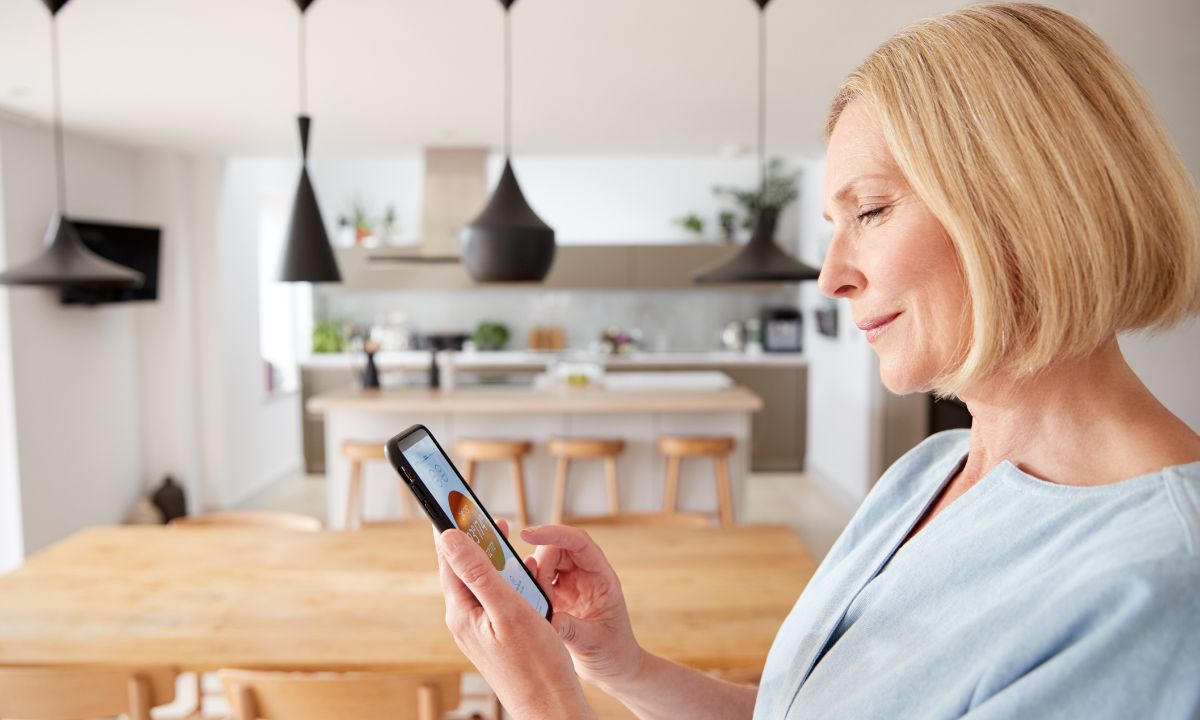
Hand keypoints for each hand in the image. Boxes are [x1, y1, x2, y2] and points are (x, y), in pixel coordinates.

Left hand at [435, 519, 593, 719]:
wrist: (551, 707)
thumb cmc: (535, 664)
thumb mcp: (508, 610)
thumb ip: (478, 573)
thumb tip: (449, 538)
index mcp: (463, 612)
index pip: (449, 560)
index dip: (451, 528)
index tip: (450, 501)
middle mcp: (467, 620)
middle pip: (464, 570)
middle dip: (475, 540)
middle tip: (487, 514)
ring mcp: (481, 630)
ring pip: (482, 583)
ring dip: (493, 559)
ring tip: (504, 535)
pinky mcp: (497, 637)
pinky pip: (496, 599)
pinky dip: (507, 580)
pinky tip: (523, 575)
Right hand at [520, 524, 645, 690]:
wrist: (615, 668)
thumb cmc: (614, 653)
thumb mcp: (594, 643)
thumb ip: (571, 630)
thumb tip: (548, 621)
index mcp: (602, 577)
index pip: (579, 542)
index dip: (554, 533)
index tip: (528, 535)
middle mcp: (586, 574)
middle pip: (557, 548)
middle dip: (540, 564)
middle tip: (536, 592)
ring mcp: (571, 583)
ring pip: (544, 563)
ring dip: (533, 578)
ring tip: (536, 604)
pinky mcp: (558, 595)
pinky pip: (538, 581)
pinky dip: (529, 589)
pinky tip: (529, 605)